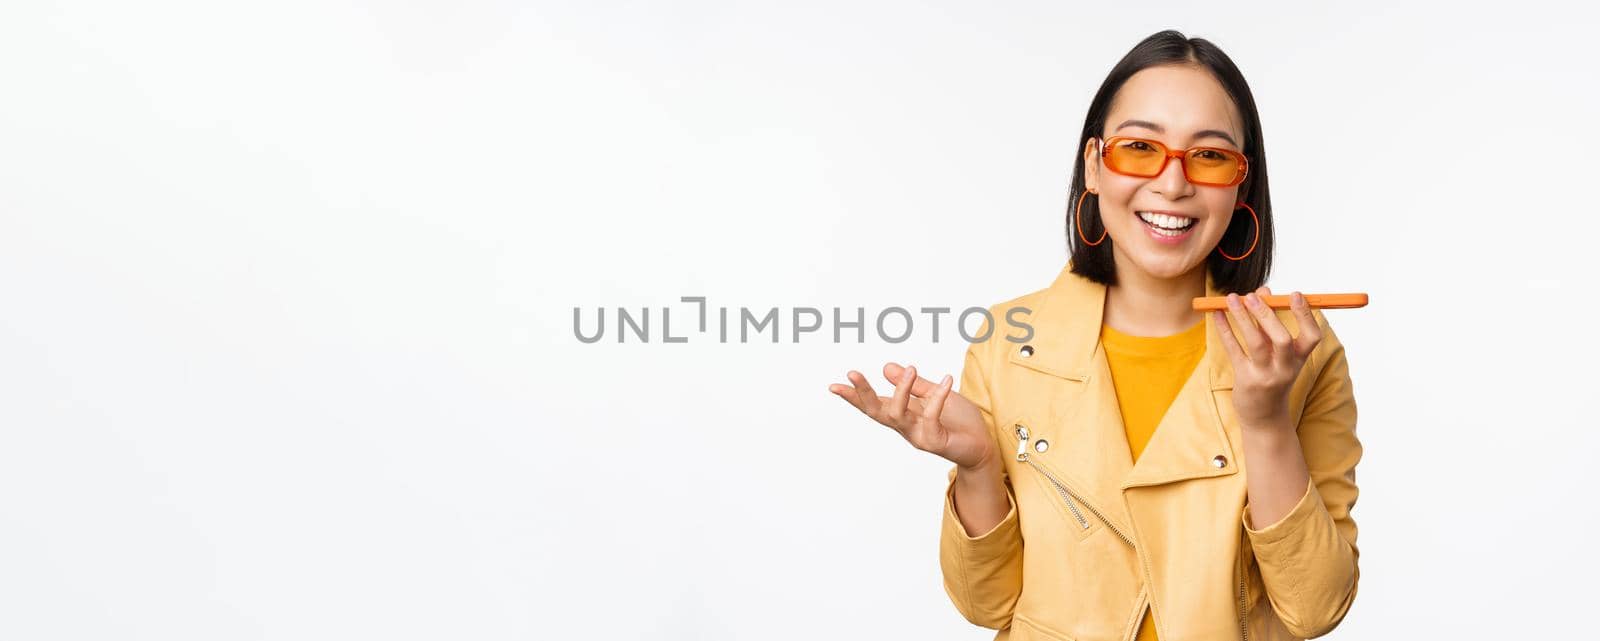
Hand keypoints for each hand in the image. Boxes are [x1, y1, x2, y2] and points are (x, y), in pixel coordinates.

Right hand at [828, 362, 995, 469]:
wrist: (982, 446)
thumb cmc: (959, 421)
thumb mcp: (934, 395)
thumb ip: (914, 385)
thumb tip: (886, 367)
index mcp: (903, 415)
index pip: (873, 404)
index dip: (854, 396)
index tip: (834, 385)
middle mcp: (905, 427)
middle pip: (876, 411)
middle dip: (863, 393)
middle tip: (852, 373)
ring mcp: (918, 436)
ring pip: (898, 414)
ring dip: (901, 390)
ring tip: (912, 369)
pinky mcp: (935, 441)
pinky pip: (931, 416)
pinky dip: (937, 397)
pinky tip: (947, 379)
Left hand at [1213, 286, 1323, 429]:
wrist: (1264, 416)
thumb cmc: (1272, 375)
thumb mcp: (1279, 353)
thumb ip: (1271, 323)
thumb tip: (1263, 291)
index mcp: (1300, 359)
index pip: (1312, 336)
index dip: (1305, 315)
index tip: (1295, 294)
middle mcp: (1285, 367)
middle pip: (1281, 339)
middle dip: (1267, 315)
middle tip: (1253, 295)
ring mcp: (1265, 375)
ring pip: (1256, 343)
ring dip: (1243, 318)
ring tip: (1232, 298)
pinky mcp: (1245, 379)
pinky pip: (1234, 350)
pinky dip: (1225, 330)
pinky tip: (1217, 314)